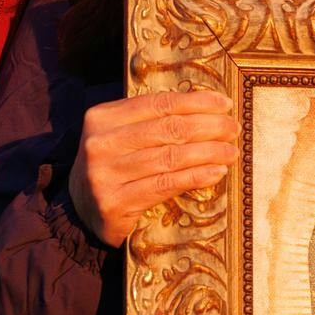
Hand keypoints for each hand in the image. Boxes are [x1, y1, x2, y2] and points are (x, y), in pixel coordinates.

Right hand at [69, 90, 237, 243]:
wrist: (80, 211)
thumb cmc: (113, 167)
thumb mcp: (121, 136)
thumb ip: (151, 121)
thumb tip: (206, 109)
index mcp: (101, 117)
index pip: (158, 103)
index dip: (196, 103)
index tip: (224, 105)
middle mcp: (100, 143)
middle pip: (167, 129)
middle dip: (208, 126)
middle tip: (233, 129)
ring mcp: (104, 175)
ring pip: (170, 157)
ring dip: (208, 153)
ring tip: (231, 152)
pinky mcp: (115, 203)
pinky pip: (165, 185)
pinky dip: (195, 177)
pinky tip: (216, 172)